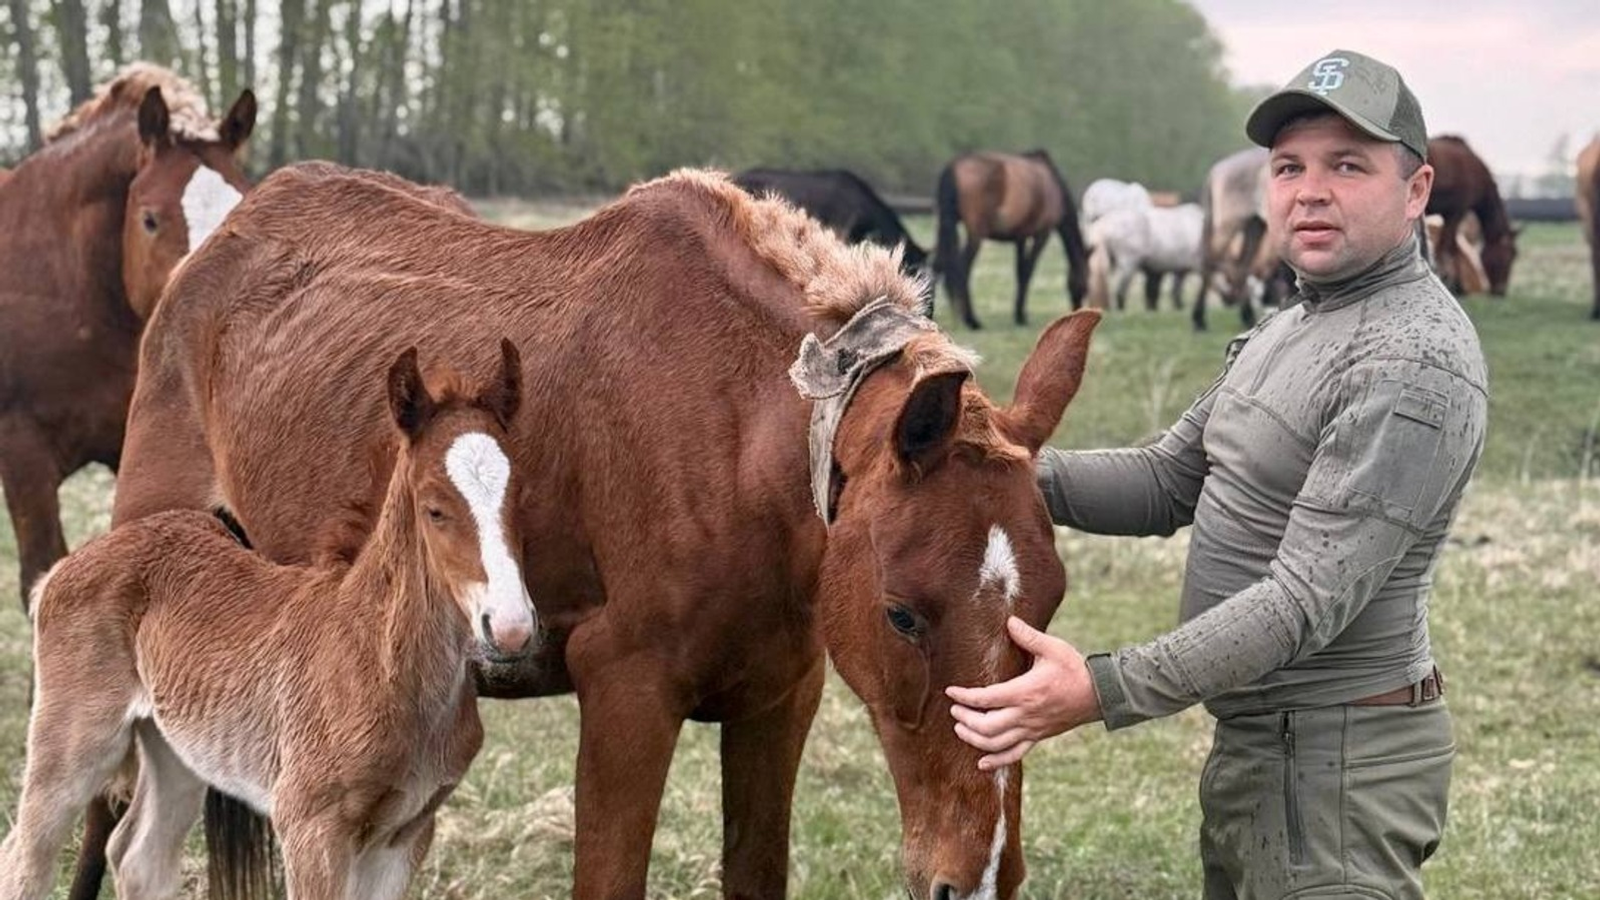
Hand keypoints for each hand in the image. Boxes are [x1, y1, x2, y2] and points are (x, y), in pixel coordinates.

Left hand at [945, 616, 1102, 769]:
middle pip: (986, 727)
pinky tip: (982, 764)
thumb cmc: (1074, 668)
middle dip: (965, 719)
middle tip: (954, 710)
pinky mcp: (1038, 737)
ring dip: (974, 739)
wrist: (1099, 694)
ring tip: (960, 729)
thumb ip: (1028, 636)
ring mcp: (1032, 729)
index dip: (964, 697)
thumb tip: (1009, 621)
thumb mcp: (1053, 648)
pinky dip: (996, 761)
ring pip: (996, 744)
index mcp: (1024, 692)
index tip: (950, 691)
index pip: (985, 699)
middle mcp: (1025, 715)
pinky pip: (1015, 755)